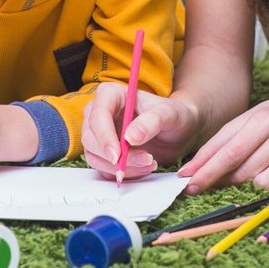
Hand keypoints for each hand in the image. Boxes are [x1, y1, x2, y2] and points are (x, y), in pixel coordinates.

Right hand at [81, 83, 199, 180]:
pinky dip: (121, 172)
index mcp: (111, 94)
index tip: (118, 155)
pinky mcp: (103, 152)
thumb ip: (152, 121)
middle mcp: (99, 113)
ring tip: (149, 163)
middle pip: (90, 138)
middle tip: (145, 161)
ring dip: (120, 167)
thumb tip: (131, 137)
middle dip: (116, 156)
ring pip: (94, 155)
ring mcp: (99, 133)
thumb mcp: (170, 113)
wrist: (177, 131)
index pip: (97, 115)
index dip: (104, 137)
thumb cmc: (173, 115)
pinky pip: (102, 167)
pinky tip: (142, 167)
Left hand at [178, 93, 268, 193]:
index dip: (208, 172)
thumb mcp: (246, 120)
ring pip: (264, 185)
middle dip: (222, 182)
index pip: (230, 153)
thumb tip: (192, 170)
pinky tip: (265, 186)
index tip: (189, 184)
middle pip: (245, 172)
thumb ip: (220, 143)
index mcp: (264, 120)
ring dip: (245, 189)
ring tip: (240, 181)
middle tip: (207, 185)